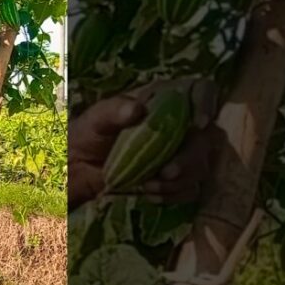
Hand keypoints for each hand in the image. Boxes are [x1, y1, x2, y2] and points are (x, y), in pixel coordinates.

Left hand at [68, 81, 221, 209]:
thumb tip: (137, 109)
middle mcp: (179, 124)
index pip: (200, 89)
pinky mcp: (177, 179)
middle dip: (189, 158)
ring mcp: (181, 152)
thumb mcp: (95, 119)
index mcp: (163, 100)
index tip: (198, 124)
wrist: (78, 169)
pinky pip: (191, 188)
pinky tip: (150, 194)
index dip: (206, 102)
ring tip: (147, 185)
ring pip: (201, 165)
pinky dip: (173, 195)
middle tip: (167, 173)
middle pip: (206, 136)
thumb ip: (113, 111)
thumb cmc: (88, 134)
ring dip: (179, 180)